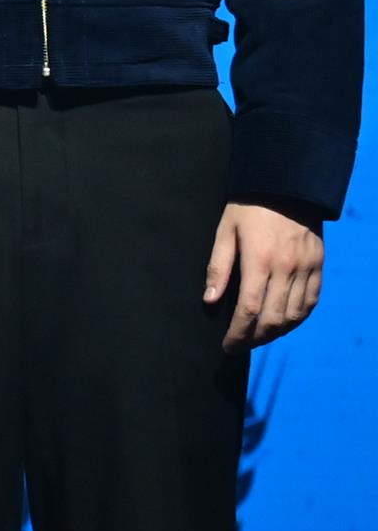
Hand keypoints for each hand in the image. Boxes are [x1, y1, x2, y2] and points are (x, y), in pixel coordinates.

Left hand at [207, 201, 323, 349]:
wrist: (286, 186)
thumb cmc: (248, 207)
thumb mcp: (225, 232)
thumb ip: (218, 268)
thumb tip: (210, 299)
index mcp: (259, 260)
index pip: (250, 309)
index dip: (238, 332)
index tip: (227, 345)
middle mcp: (286, 269)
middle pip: (274, 318)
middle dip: (255, 338)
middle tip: (240, 345)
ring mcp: (306, 268)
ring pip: (295, 314)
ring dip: (277, 332)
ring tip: (259, 336)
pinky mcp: (318, 265)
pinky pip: (312, 301)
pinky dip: (299, 317)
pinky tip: (284, 322)